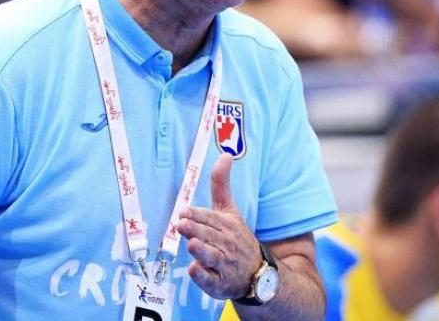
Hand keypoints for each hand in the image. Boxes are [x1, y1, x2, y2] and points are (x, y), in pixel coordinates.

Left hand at [177, 153, 260, 298]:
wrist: (257, 272)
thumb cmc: (237, 237)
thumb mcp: (230, 210)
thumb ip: (222, 184)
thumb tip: (225, 154)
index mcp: (226, 224)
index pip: (209, 218)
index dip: (196, 215)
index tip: (184, 211)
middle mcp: (226, 243)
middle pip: (208, 235)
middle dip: (196, 230)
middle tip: (182, 224)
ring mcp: (223, 264)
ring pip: (211, 256)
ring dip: (202, 250)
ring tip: (192, 244)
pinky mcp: (219, 283)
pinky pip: (211, 280)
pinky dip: (203, 277)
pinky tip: (195, 271)